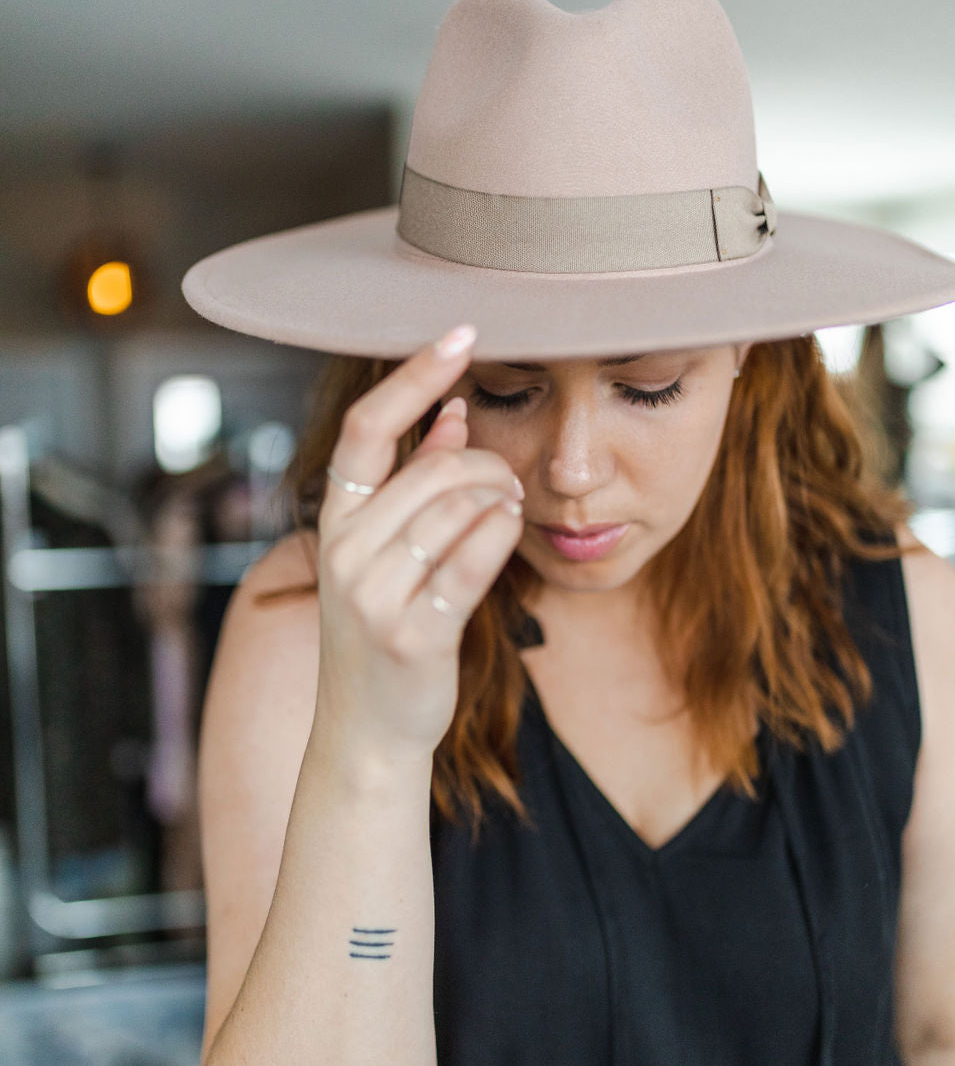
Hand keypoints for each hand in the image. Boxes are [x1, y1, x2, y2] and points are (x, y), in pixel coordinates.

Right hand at [314, 327, 524, 758]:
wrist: (367, 731)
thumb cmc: (385, 632)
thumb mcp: (385, 553)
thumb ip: (415, 480)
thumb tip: (452, 410)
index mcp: (333, 523)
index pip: (366, 429)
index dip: (414, 375)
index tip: (460, 333)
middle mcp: (344, 552)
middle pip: (434, 468)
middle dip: (488, 462)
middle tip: (510, 480)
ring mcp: (374, 595)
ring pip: (459, 507)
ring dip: (501, 497)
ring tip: (510, 508)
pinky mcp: (415, 633)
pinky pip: (473, 560)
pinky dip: (500, 533)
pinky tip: (510, 528)